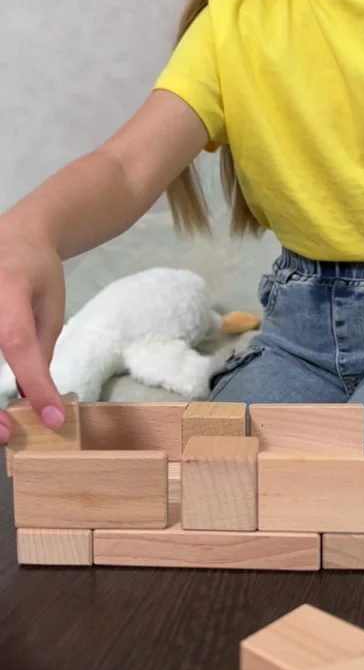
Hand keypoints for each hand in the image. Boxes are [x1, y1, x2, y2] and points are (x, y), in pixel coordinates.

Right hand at [0, 229, 65, 443]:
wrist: (15, 234)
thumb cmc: (37, 273)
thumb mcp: (49, 312)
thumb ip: (39, 355)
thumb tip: (34, 403)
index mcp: (9, 291)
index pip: (17, 343)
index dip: (35, 383)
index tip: (52, 417)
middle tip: (7, 434)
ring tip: (0, 426)